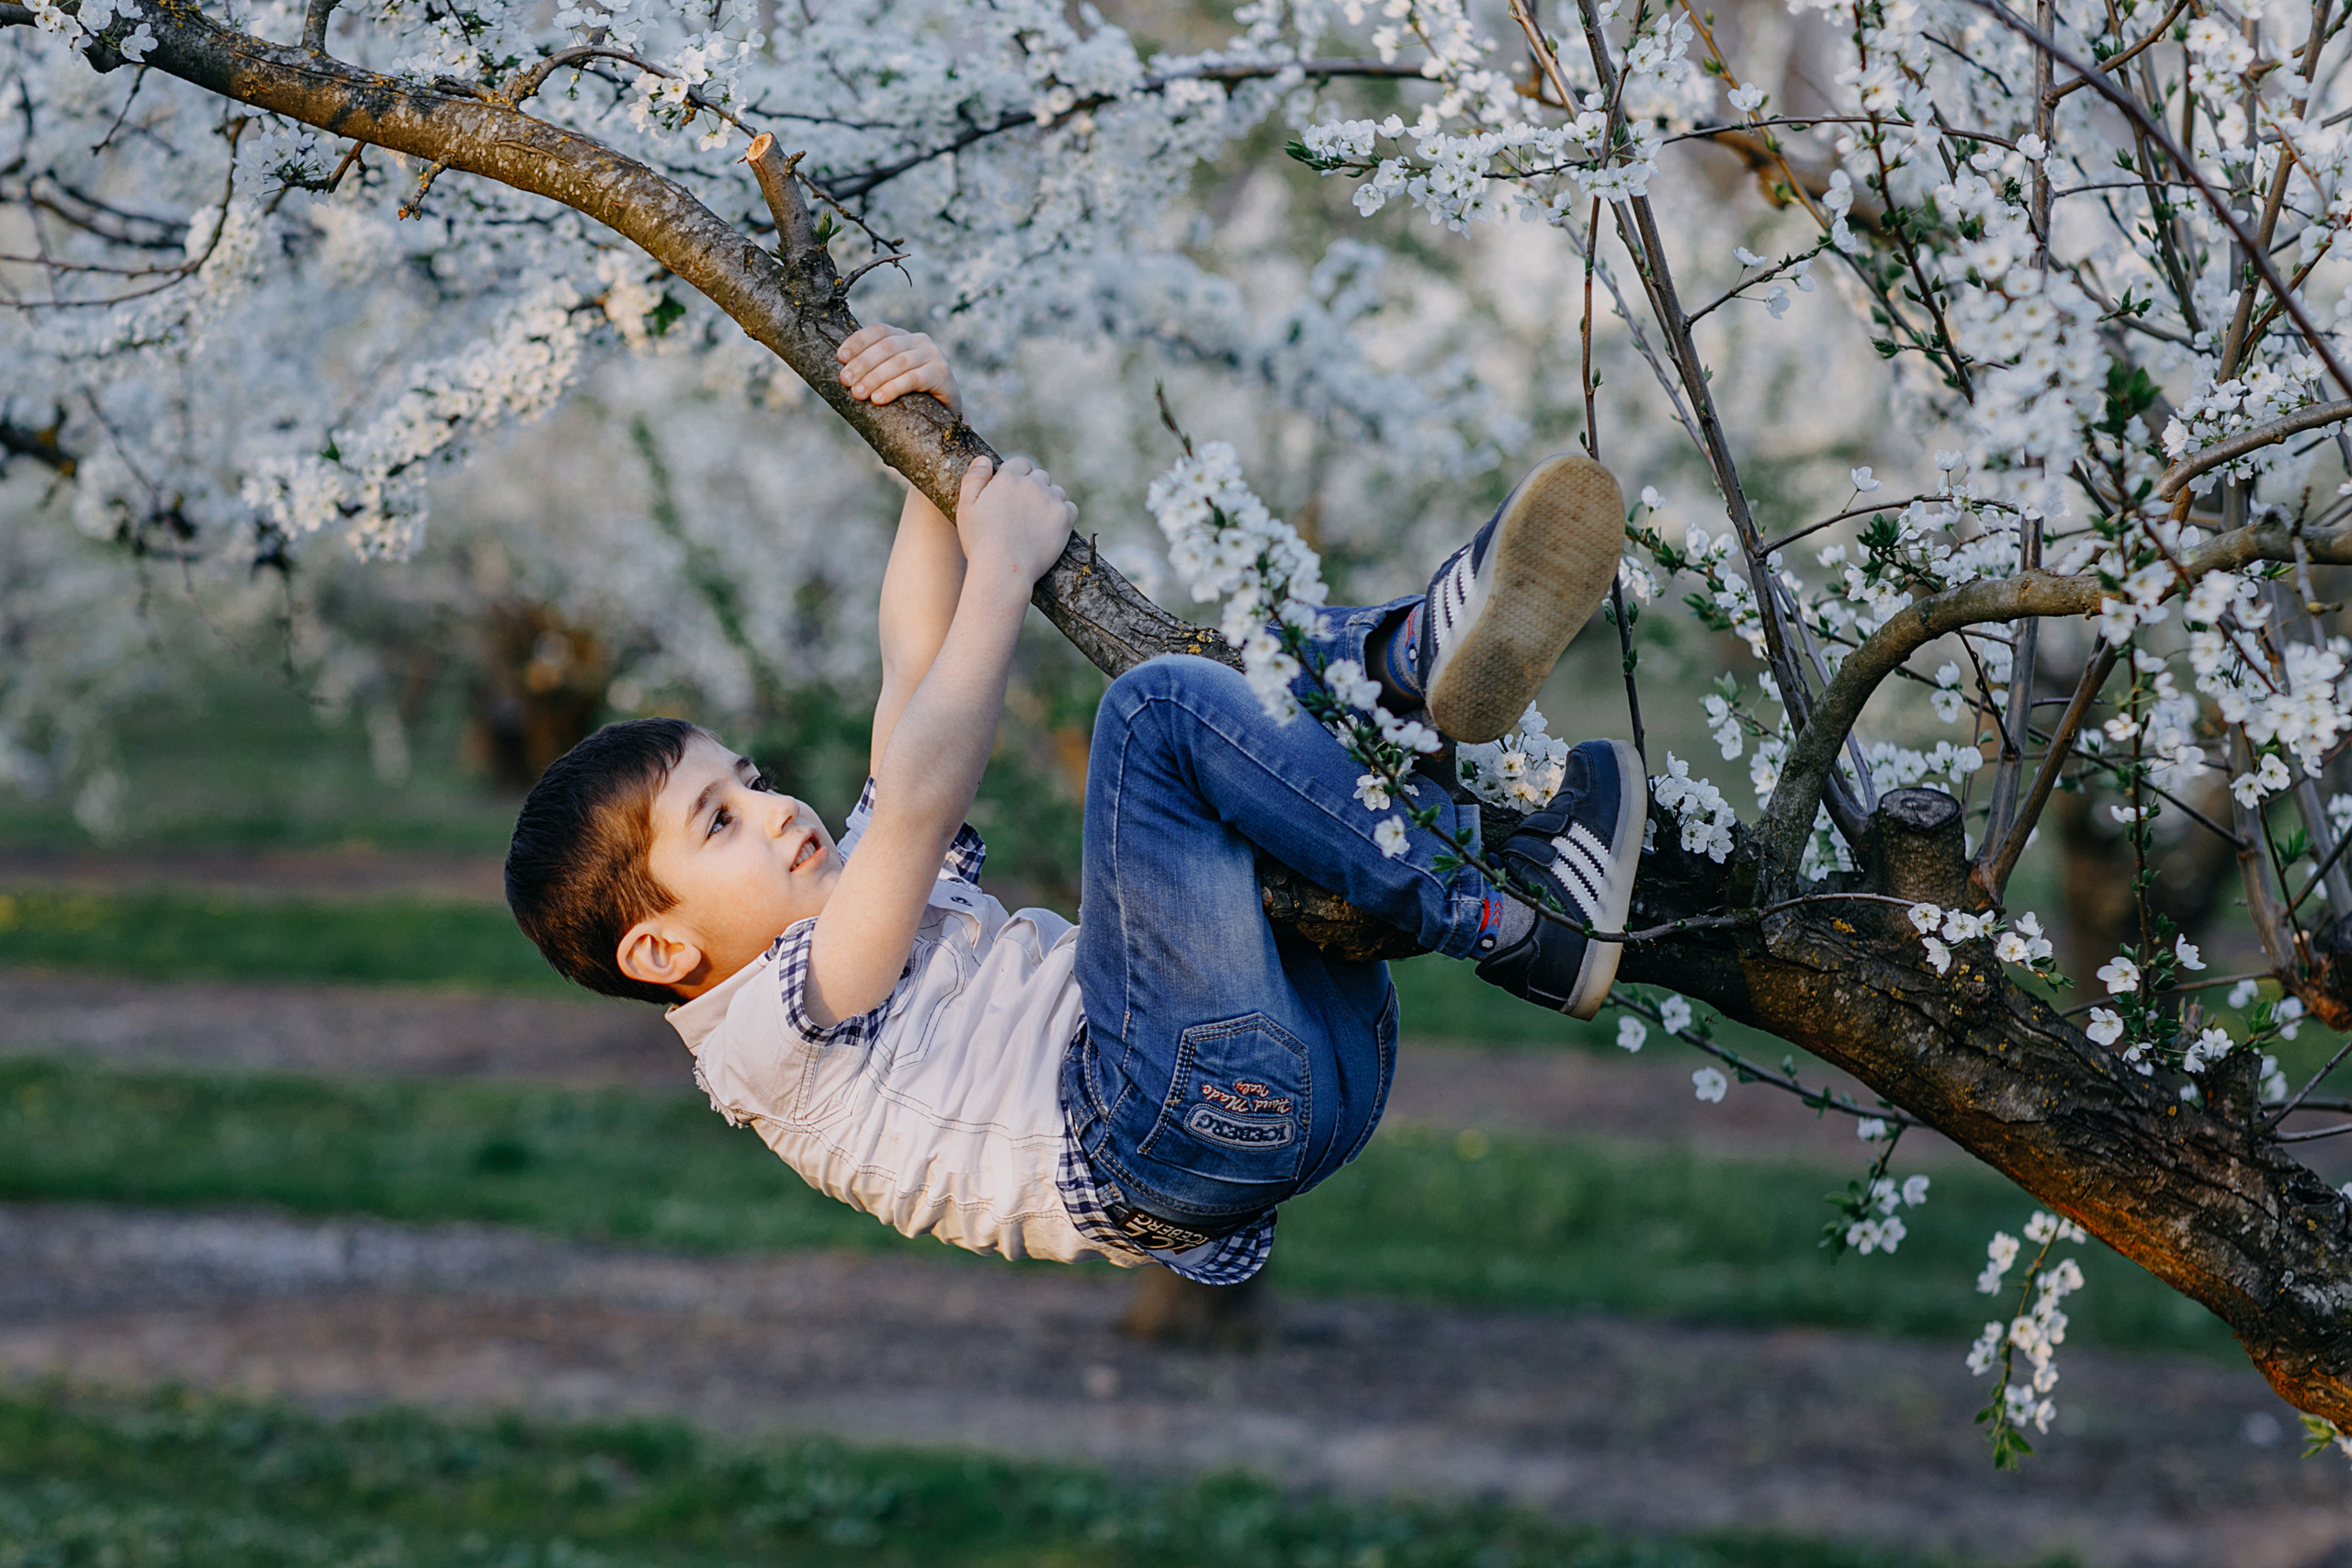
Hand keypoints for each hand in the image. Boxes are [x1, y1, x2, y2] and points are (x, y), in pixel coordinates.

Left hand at [837, 323, 961, 415]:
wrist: (945, 416)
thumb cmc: (912, 397)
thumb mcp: (892, 377)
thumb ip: (874, 368)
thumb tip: (842, 375)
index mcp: (904, 337)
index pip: (879, 331)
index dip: (858, 341)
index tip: (840, 357)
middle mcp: (920, 341)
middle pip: (886, 346)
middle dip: (862, 363)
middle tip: (845, 381)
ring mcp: (933, 355)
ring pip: (898, 362)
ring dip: (874, 377)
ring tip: (858, 393)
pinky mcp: (942, 373)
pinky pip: (914, 379)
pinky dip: (893, 388)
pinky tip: (878, 398)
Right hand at [956, 456, 1075, 586]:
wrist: (1003, 570)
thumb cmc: (980, 541)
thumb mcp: (966, 507)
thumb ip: (974, 479)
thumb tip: (984, 459)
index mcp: (1008, 478)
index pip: (1020, 463)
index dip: (1016, 476)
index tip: (1011, 493)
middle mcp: (1032, 484)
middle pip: (1040, 476)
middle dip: (1033, 488)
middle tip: (1023, 511)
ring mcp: (1051, 500)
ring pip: (1056, 491)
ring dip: (1049, 500)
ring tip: (1036, 521)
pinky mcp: (1065, 518)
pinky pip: (1070, 507)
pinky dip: (1063, 515)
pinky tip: (1050, 528)